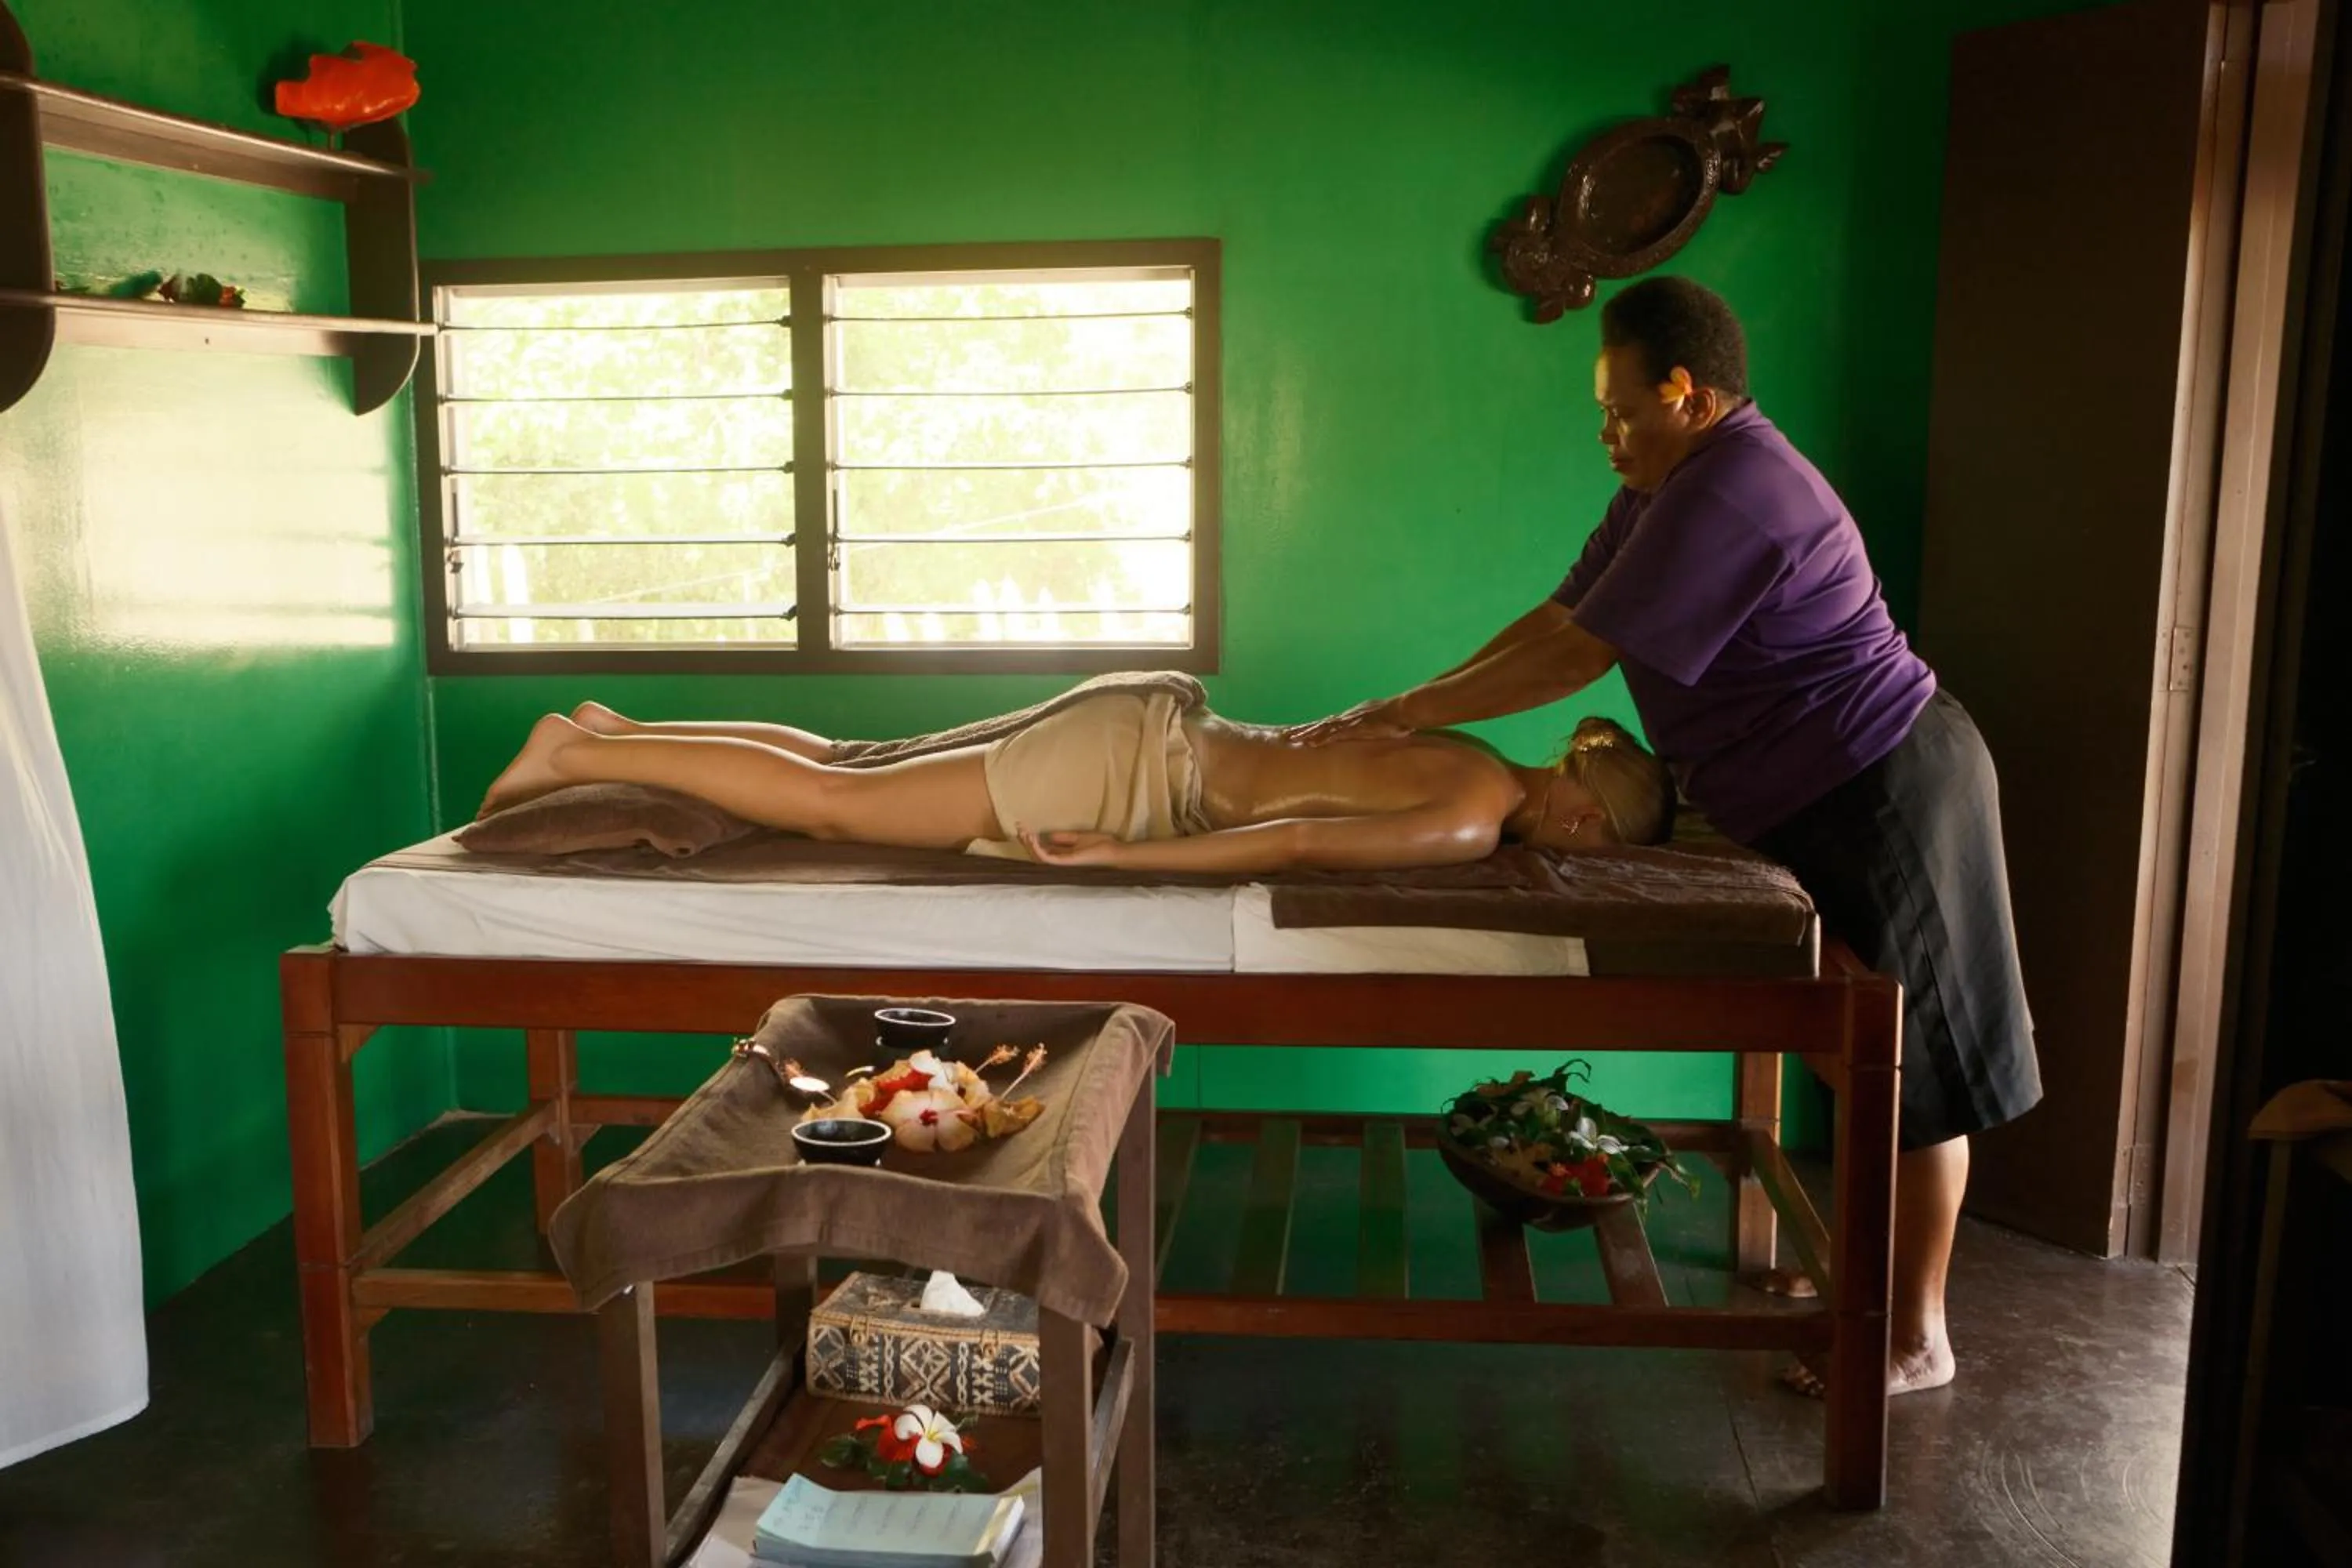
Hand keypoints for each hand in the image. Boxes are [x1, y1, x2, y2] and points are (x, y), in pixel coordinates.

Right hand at [1019, 826, 1128, 866]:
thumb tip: (1048, 835)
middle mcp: (1059, 860)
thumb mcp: (1078, 837)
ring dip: (1029, 844)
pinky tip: (1032, 838)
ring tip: (1024, 831)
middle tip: (1018, 827)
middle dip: (1025, 841)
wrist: (1114, 851)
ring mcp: (1062, 862)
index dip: (1030, 838)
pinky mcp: (1066, 862)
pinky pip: (1046, 858)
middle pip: (1036, 853)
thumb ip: (1063, 837)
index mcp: (1062, 854)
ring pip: (1038, 857)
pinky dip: (1037, 848)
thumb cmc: (1100, 845)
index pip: (1041, 848)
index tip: (1022, 825)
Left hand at [1283, 697, 1415, 746]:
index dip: (1318, 729)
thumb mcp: (1388, 727)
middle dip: (1306, 730)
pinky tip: (1310, 744)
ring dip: (1308, 734)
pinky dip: (1321, 738)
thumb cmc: (1401, 718)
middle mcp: (1350, 716)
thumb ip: (1381, 733)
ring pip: (1324, 727)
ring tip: (1292, 741)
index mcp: (1357, 716)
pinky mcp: (1354, 726)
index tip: (1304, 734)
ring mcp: (1351, 720)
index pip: (1333, 723)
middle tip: (1287, 736)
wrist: (1407, 709)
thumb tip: (1383, 741)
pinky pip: (1333, 733)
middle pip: (1323, 723)